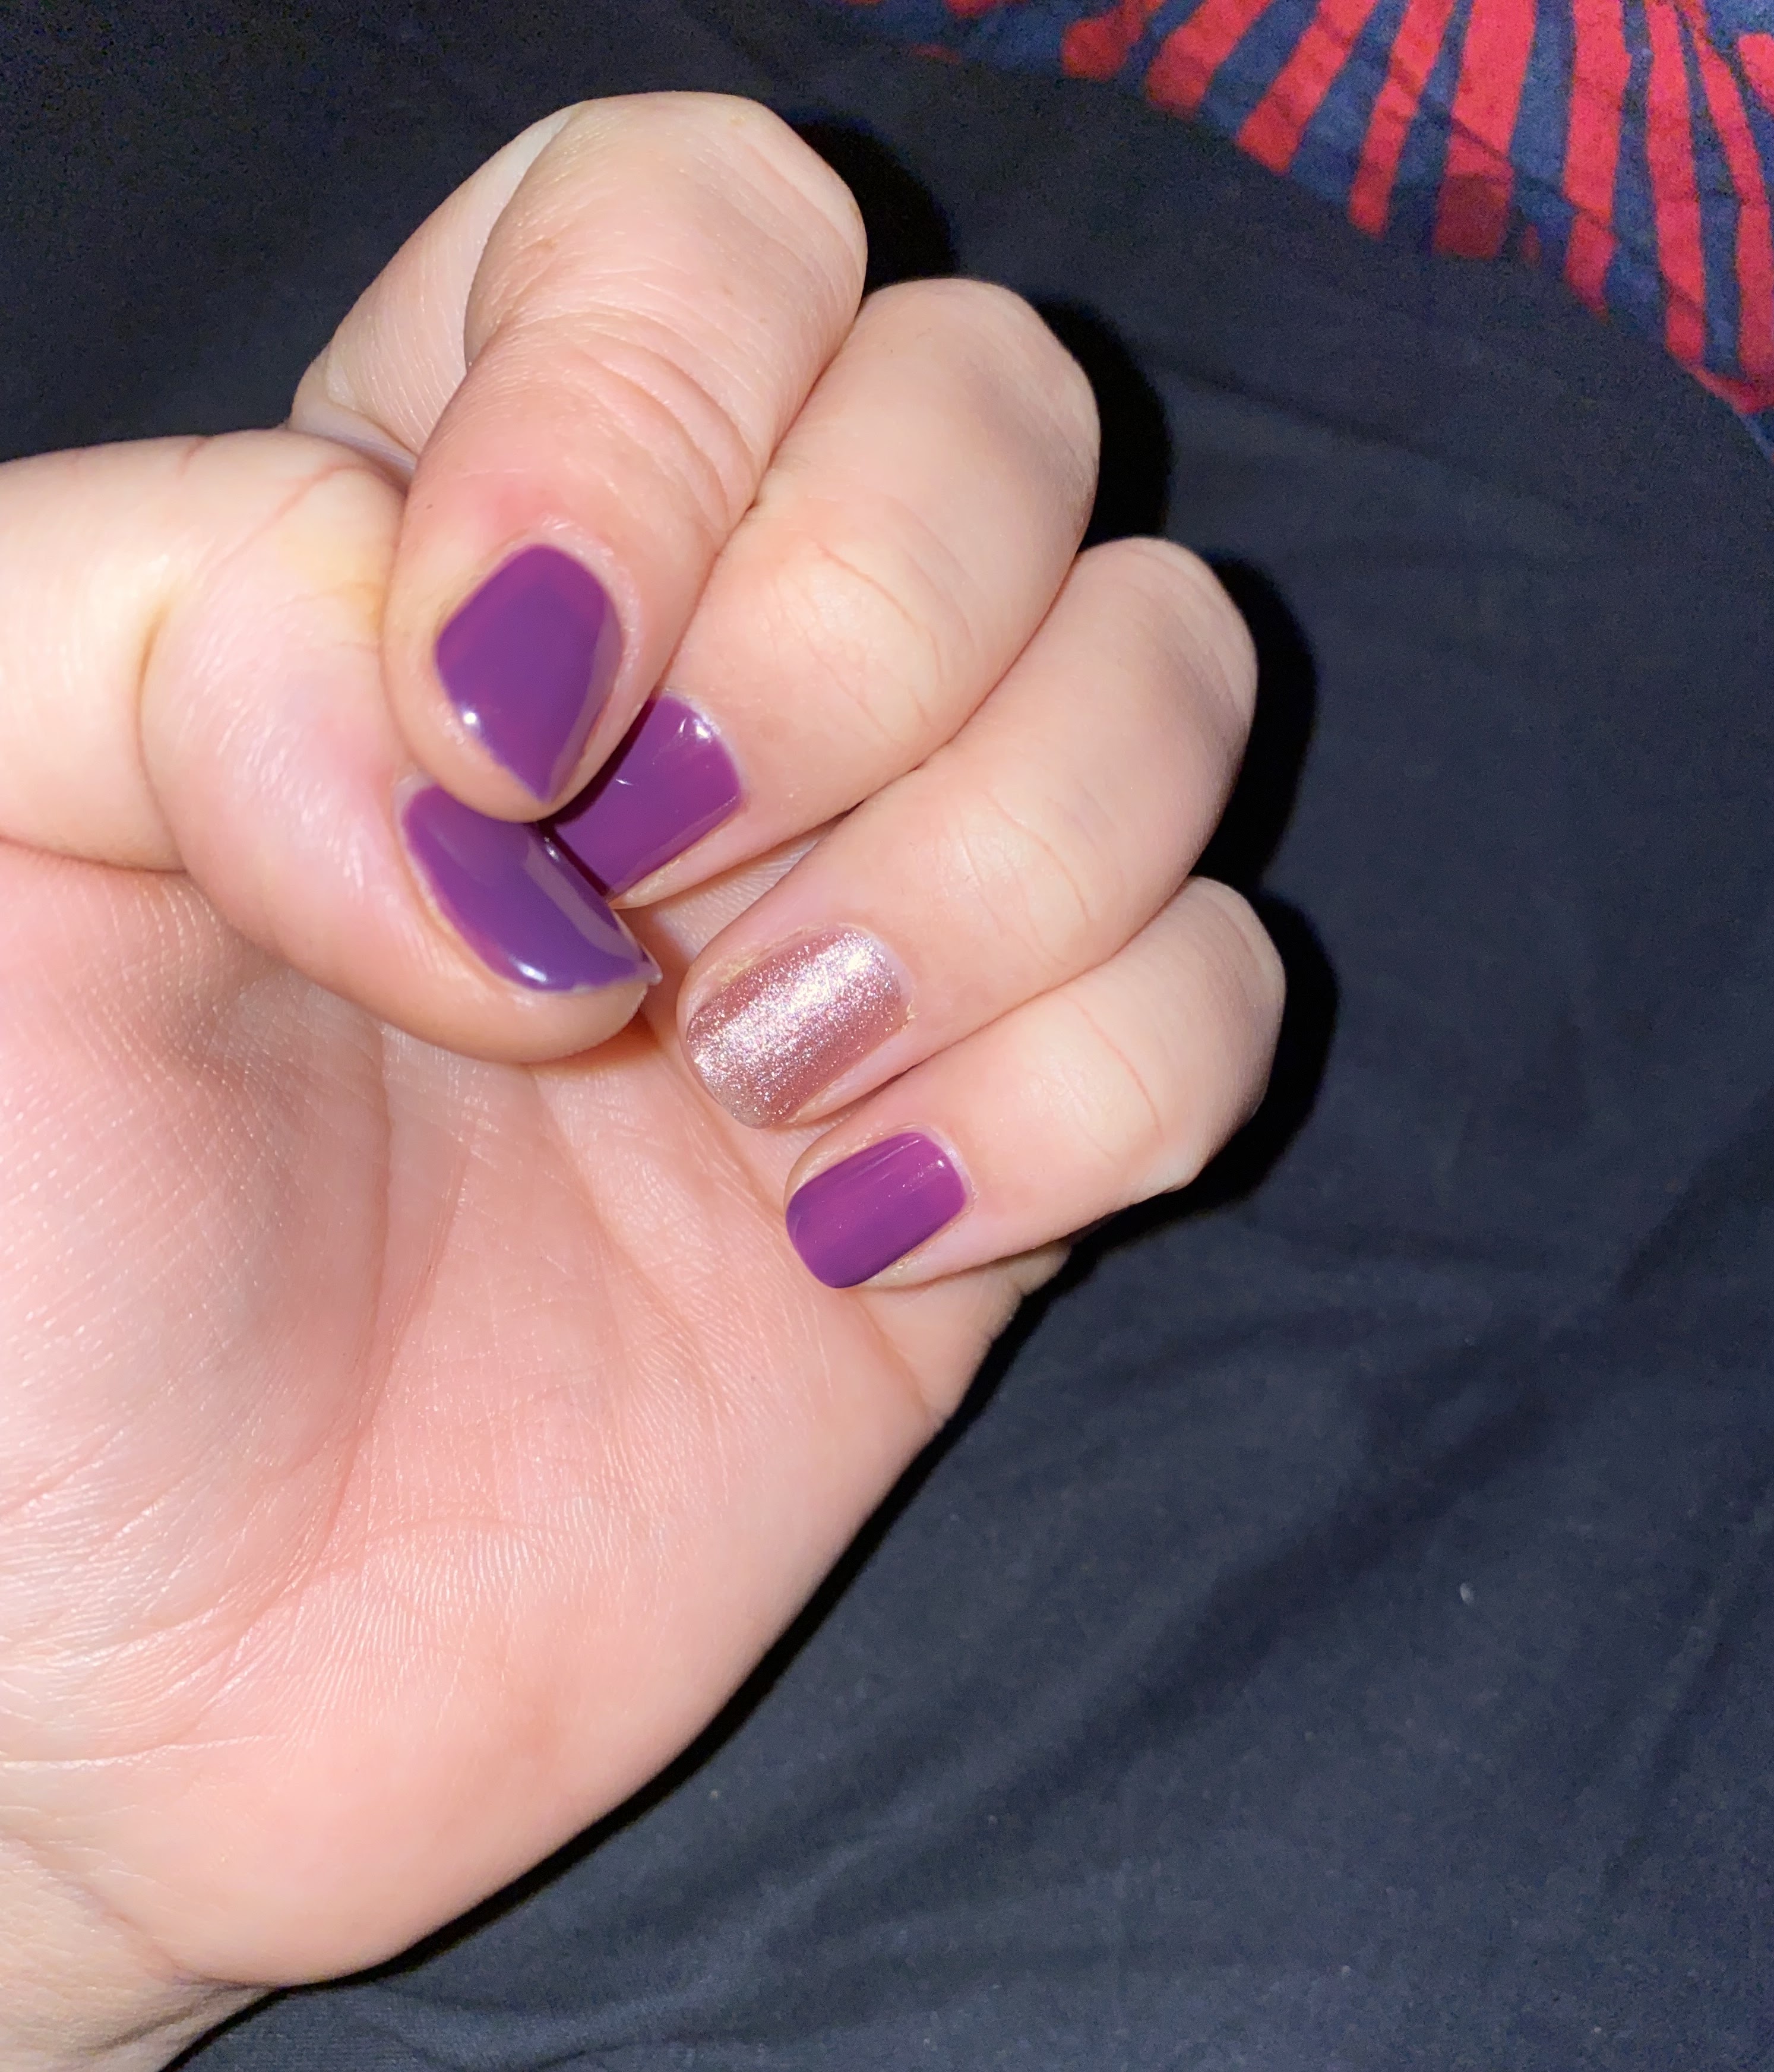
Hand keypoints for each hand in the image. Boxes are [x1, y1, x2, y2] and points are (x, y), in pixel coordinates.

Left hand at [0, 96, 1278, 2071]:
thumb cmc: (2, 1279)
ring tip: (737, 1078)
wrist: (127, 1696)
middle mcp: (702, 702)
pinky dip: (1076, 1096)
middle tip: (637, 895)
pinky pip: (1213, 1006)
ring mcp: (878, 933)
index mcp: (444, 550)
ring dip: (983, 874)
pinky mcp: (992, 1167)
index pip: (705, 231)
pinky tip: (841, 1229)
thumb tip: (519, 736)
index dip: (663, 407)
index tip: (506, 718)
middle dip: (858, 643)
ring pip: (1167, 681)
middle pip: (1002, 416)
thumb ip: (169, 609)